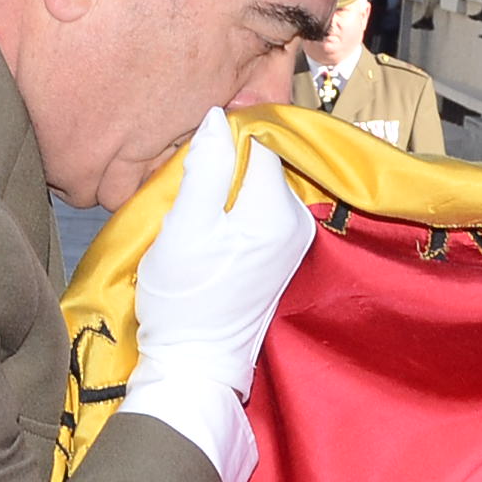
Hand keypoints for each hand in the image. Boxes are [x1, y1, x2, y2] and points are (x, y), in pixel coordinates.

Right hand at [118, 110, 315, 481]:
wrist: (192, 363)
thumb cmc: (183, 297)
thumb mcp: (185, 225)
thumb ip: (205, 167)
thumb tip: (218, 117)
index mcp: (279, 210)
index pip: (258, 142)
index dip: (221, 140)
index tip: (191, 158)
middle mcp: (297, 221)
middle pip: (258, 163)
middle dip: (221, 166)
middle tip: (185, 188)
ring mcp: (292, 240)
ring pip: (254, 186)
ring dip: (222, 188)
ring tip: (191, 210)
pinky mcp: (279, 255)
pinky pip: (255, 210)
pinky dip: (229, 210)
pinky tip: (205, 228)